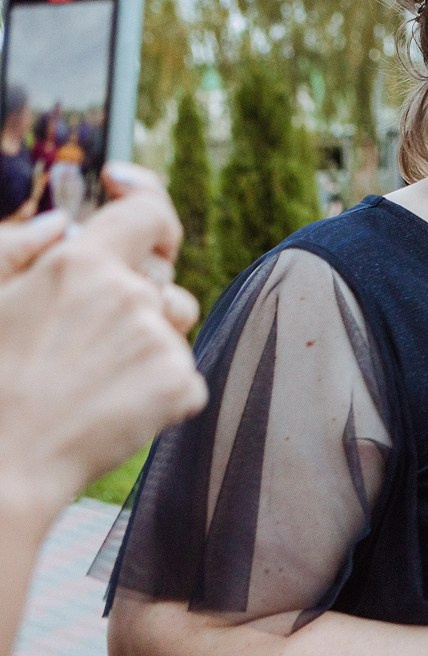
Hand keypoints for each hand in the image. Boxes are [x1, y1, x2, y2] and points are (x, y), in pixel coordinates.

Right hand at [0, 216, 207, 521]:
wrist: (2, 465)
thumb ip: (20, 248)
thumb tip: (62, 224)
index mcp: (81, 264)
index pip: (146, 211)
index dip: (144, 197)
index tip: (124, 190)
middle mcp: (131, 296)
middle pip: (161, 275)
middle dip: (132, 288)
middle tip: (81, 330)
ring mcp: (162, 343)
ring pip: (171, 325)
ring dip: (143, 337)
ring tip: (85, 374)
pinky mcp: (182, 387)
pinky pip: (178, 373)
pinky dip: (151, 386)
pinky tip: (103, 406)